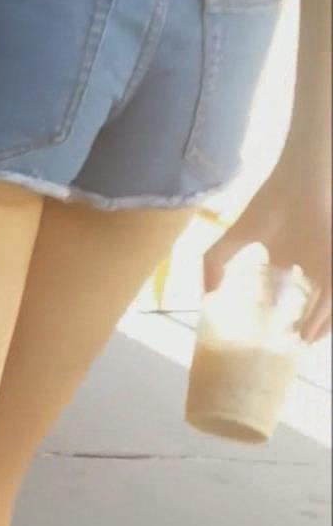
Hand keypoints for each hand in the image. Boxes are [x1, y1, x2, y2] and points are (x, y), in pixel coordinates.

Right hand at [204, 149, 331, 342]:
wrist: (304, 178)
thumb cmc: (270, 203)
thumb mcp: (235, 236)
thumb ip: (214, 262)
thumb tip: (206, 296)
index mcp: (281, 256)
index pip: (276, 293)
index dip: (267, 314)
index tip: (256, 335)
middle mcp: (303, 265)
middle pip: (300, 303)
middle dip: (291, 325)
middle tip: (279, 347)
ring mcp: (320, 265)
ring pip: (318, 304)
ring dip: (311, 326)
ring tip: (297, 347)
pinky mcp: (331, 264)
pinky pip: (329, 298)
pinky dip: (323, 319)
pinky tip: (312, 335)